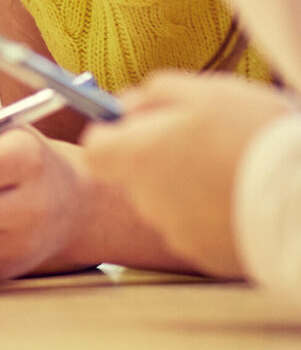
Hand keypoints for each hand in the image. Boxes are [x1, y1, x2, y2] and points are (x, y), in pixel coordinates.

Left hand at [84, 72, 296, 278]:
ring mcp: (177, 232)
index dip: (112, 134)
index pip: (94, 150)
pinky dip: (211, 215)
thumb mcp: (202, 92)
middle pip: (135, 175)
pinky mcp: (207, 257)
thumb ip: (152, 94)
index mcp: (137, 157)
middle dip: (158, 159)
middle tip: (201, 143)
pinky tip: (240, 199)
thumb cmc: (254, 136)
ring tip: (229, 170)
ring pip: (168, 202)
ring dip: (186, 187)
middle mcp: (148, 200)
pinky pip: (197, 229)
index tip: (136, 125)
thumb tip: (125, 104)